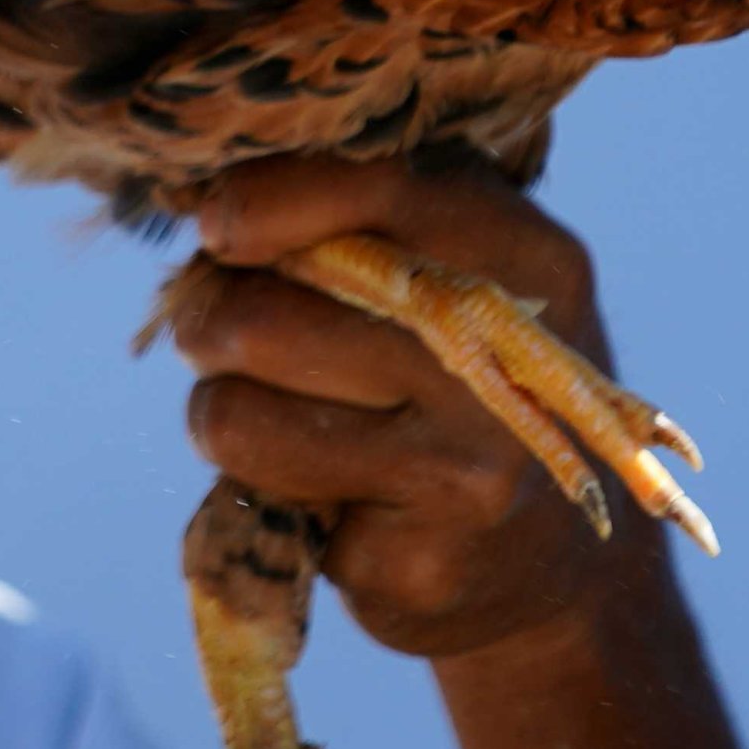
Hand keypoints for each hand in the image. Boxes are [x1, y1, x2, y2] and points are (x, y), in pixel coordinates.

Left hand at [165, 154, 641, 655]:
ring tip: (274, 413)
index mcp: (521, 255)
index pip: (369, 188)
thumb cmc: (458, 382)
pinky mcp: (416, 557)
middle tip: (228, 334)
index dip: (259, 201)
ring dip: (220, 410)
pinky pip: (258, 497)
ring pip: (235, 413)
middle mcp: (501, 358)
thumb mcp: (453, 271)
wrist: (550, 559)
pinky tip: (325, 490)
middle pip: (261, 315)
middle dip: (210, 321)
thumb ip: (359, 213)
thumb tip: (198, 195)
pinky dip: (258, 486)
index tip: (214, 228)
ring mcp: (466, 464)